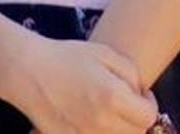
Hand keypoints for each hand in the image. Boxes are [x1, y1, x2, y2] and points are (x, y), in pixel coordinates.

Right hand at [16, 32, 157, 133]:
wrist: (30, 73)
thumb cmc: (68, 57)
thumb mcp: (106, 54)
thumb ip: (132, 75)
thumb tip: (141, 95)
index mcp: (112, 98)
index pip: (148, 117)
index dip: (149, 104)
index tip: (140, 94)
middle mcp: (100, 124)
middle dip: (138, 120)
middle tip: (128, 104)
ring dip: (121, 129)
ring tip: (110, 112)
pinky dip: (100, 133)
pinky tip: (93, 120)